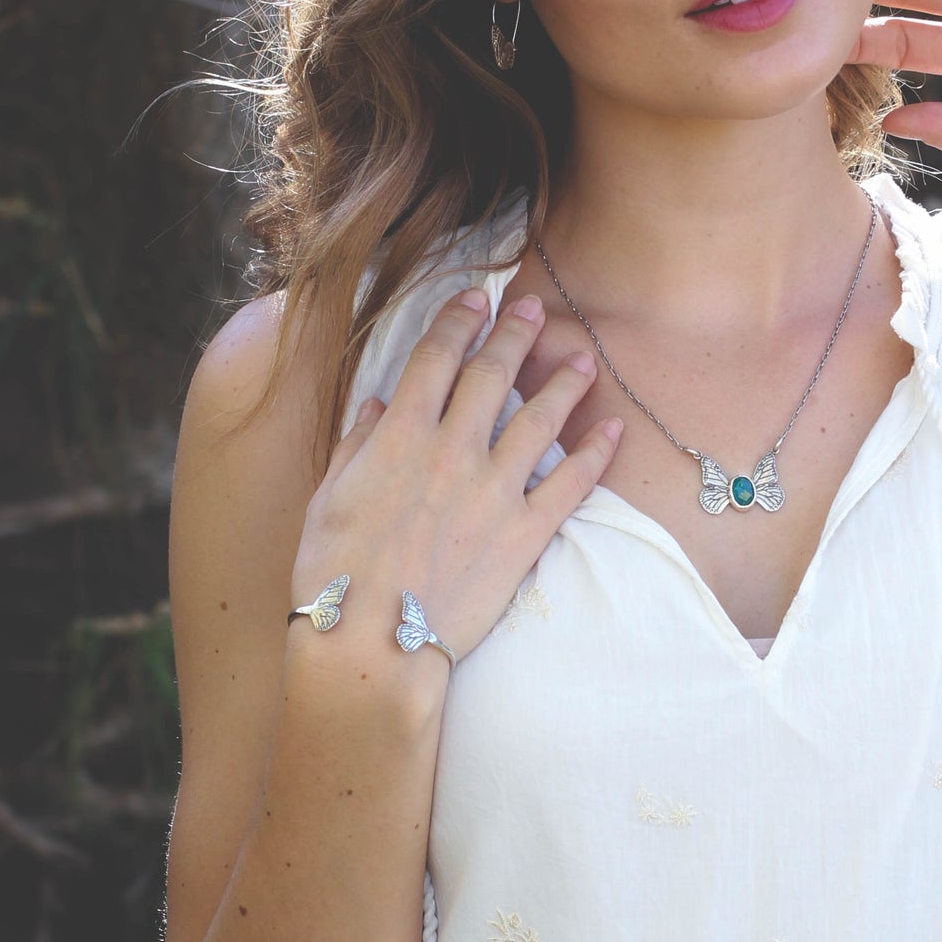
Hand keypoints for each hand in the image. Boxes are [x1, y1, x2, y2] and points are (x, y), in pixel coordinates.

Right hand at [290, 288, 620, 667]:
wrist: (372, 642)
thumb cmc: (335, 575)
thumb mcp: (328, 498)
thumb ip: (357, 445)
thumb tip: (379, 405)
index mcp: (399, 436)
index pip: (435, 359)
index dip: (457, 322)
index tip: (474, 299)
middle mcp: (452, 451)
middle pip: (493, 376)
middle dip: (515, 335)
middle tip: (532, 310)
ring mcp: (493, 491)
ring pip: (540, 420)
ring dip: (564, 384)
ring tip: (584, 359)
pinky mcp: (524, 533)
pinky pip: (571, 484)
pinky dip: (596, 454)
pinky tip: (613, 429)